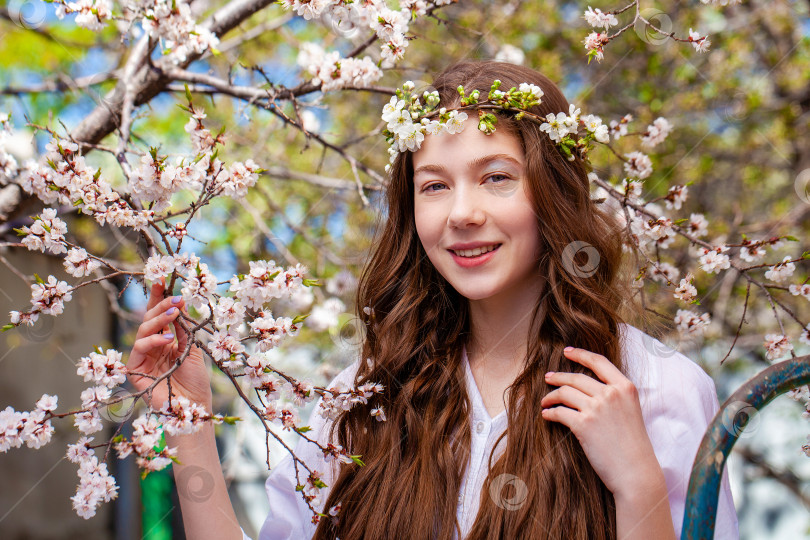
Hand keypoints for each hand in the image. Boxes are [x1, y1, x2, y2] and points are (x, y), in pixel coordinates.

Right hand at [125, 278, 211, 410]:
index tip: (161, 280)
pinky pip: (139, 347)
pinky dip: (153, 339)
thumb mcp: (193, 349)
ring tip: (174, 314)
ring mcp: (142, 357)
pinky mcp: (135, 369)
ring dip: (158, 319)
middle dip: (161, 305)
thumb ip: (184, 329)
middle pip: (150, 318)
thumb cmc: (195, 381)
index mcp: (165, 340)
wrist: (193, 407)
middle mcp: (152, 346)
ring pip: (143, 329)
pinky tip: (167, 338)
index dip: (158, 298)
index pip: (159, 315)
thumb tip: (179, 303)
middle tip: (175, 298)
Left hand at [540, 346, 663, 498]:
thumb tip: (590, 388)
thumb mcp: (631, 411)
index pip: (599, 362)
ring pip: (565, 393)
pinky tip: (547, 415)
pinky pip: (559, 412)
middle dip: (558, 377)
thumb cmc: (634, 446)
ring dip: (551, 396)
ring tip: (545, 401)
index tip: (567, 351)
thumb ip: (615, 396)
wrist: (636, 472)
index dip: (580, 354)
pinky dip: (550, 413)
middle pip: (576, 377)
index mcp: (625, 388)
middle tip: (548, 378)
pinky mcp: (584, 424)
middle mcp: (611, 394)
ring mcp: (597, 408)